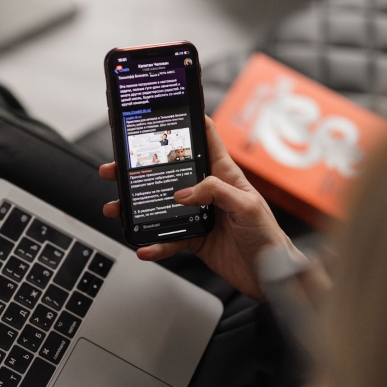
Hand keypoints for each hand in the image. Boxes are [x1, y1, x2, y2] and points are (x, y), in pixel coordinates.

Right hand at [99, 116, 302, 298]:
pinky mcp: (193, 238)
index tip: (165, 111)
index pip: (206, 140)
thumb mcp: (247, 206)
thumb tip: (184, 193)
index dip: (189, 122)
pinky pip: (168, 239)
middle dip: (141, 169)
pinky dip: (154, 244)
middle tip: (116, 168)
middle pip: (169, 173)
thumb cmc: (268, 236)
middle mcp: (207, 192)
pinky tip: (144, 247)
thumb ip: (217, 192)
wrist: (270, 275)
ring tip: (117, 208)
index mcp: (224, 175)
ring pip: (161, 206)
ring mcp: (197, 215)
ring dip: (137, 208)